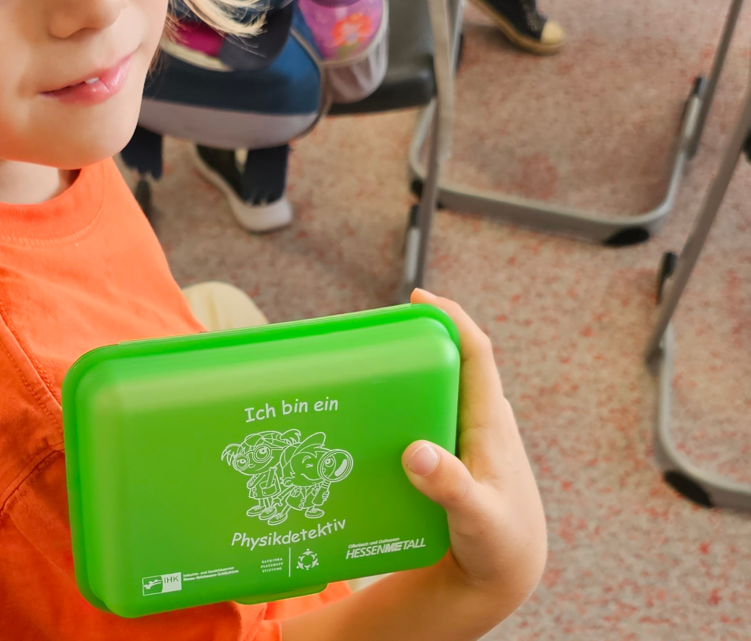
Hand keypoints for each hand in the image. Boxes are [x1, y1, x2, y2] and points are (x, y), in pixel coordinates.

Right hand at [403, 289, 546, 609]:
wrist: (504, 572)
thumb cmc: (499, 543)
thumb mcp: (475, 518)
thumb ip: (450, 486)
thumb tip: (416, 452)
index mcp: (490, 422)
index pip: (477, 353)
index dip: (453, 318)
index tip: (419, 298)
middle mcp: (481, 419)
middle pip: (454, 360)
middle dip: (421, 335)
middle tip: (377, 329)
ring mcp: (467, 434)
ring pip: (440, 386)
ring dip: (409, 369)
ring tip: (366, 363)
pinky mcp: (452, 451)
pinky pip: (428, 412)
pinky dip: (403, 401)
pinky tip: (372, 413)